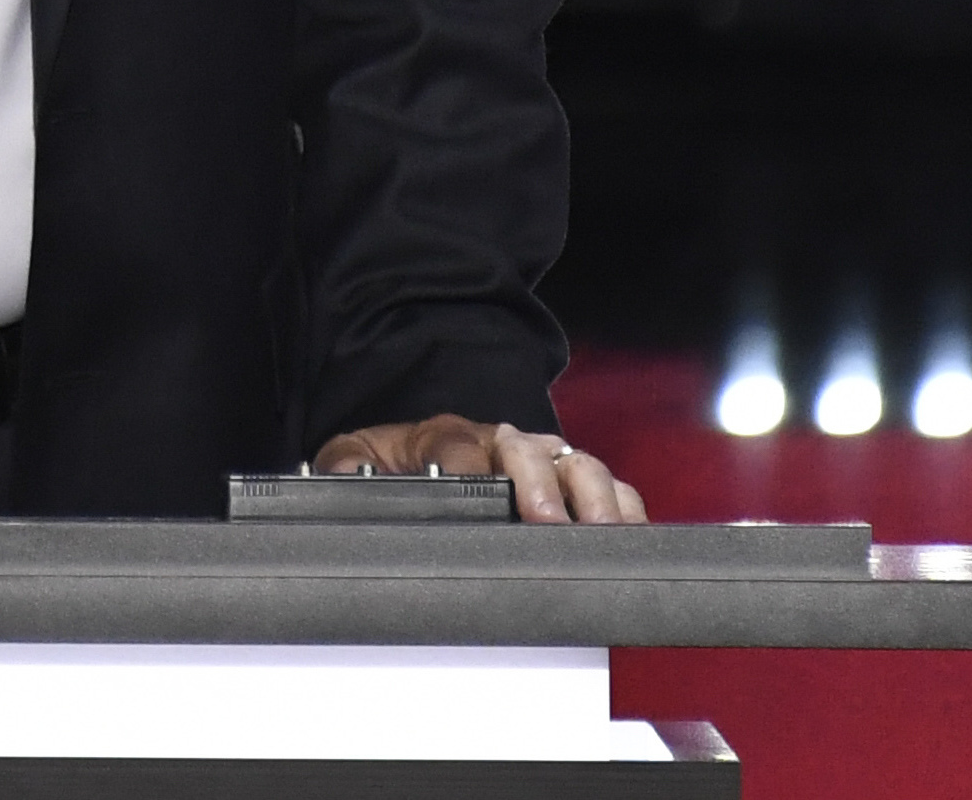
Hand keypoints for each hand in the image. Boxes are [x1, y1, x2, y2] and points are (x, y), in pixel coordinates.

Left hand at [311, 413, 642, 524]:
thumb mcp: (359, 453)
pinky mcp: (572, 482)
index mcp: (449, 434)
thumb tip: (340, 476)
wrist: (431, 447)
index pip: (459, 445)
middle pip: (530, 450)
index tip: (478, 492)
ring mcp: (543, 460)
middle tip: (547, 520)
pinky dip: (625, 508)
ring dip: (593, 497)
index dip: (470, 468)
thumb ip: (344, 463)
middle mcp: (503, 442)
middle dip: (541, 484)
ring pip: (578, 464)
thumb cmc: (402, 458)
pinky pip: (611, 487)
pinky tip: (631, 536)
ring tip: (602, 533)